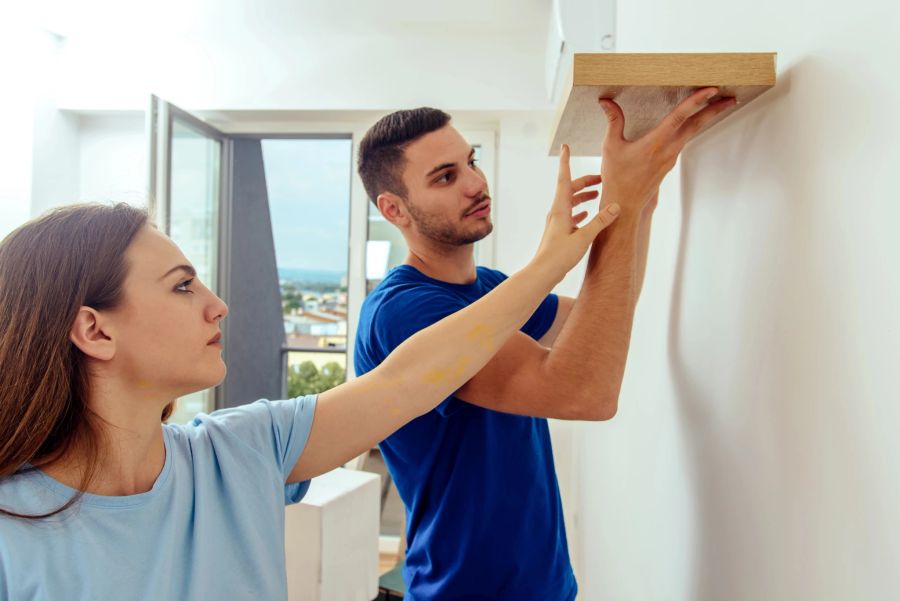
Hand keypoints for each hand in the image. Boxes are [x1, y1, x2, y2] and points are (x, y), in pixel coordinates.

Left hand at [533, 144, 620, 277]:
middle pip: (570, 189)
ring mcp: (557, 222)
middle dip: (585, 181)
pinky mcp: (559, 232)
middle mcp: (557, 212)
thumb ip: (600, 221)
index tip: (565, 147)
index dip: (565, 162)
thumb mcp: (584, 237)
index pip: (564, 179)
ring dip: (584, 196)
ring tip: (598, 194)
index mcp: (560, 209)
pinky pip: (570, 215)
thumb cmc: (559, 256)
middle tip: (602, 178)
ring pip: (570, 202)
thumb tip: (616, 205)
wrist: (543, 273)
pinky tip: (587, 215)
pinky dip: (580, 211)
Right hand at [598, 87, 735, 210]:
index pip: (680, 116)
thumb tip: (606, 101)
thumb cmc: (617, 177)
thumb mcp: (611, 146)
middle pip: (696, 125)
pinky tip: (690, 125)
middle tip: (730, 98)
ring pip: (691, 133)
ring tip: (714, 107)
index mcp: (655, 143)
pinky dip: (690, 130)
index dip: (696, 101)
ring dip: (704, 119)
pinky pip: (683, 141)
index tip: (711, 90)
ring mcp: (671, 158)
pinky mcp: (669, 163)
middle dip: (714, 110)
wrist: (624, 204)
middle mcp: (668, 150)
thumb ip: (613, 121)